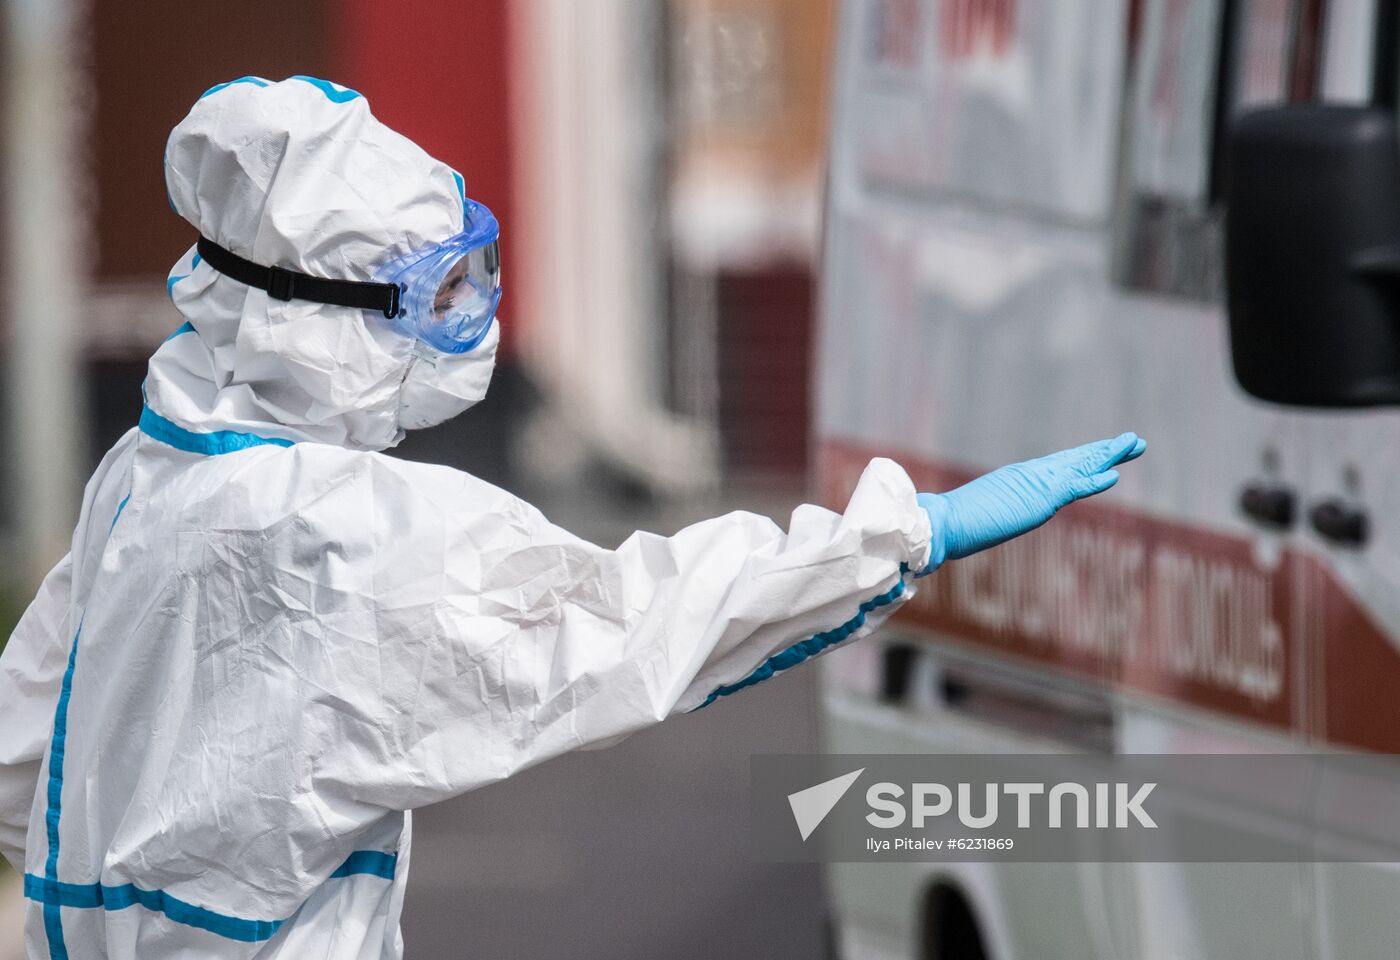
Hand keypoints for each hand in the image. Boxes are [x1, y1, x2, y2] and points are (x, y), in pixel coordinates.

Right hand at [917, 432, 1145, 566]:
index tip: (1102, 455)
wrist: (938, 525)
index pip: (1057, 468)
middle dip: (1104, 451)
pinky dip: (1094, 481)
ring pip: (1080, 466)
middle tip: (1133, 441)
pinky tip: (1114, 475)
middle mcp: (1027, 477)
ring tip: (1135, 444)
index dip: (1083, 460)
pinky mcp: (1036, 498)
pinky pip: (1072, 488)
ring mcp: (1033, 485)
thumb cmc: (947, 527)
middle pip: (1075, 460)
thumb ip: (981, 519)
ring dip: (1110, 456)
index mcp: (1015, 482)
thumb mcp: (974, 520)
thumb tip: (970, 532)